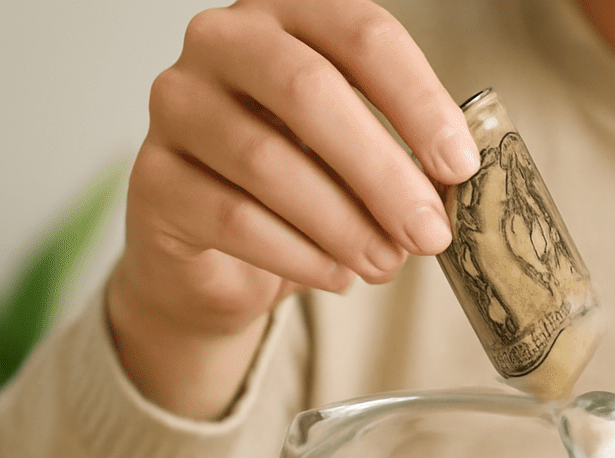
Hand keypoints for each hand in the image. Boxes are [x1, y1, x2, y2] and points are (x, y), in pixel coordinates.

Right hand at [106, 0, 479, 418]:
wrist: (217, 256)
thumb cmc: (301, 187)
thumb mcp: (361, 157)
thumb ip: (404, 156)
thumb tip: (453, 190)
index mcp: (289, 16)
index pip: (361, 34)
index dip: (418, 101)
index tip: (460, 167)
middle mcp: (223, 43)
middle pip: (309, 90)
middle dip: (382, 170)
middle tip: (429, 233)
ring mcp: (177, 105)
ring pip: (268, 161)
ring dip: (343, 224)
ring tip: (385, 263)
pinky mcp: (153, 180)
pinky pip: (234, 218)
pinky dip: (299, 255)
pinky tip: (335, 274)